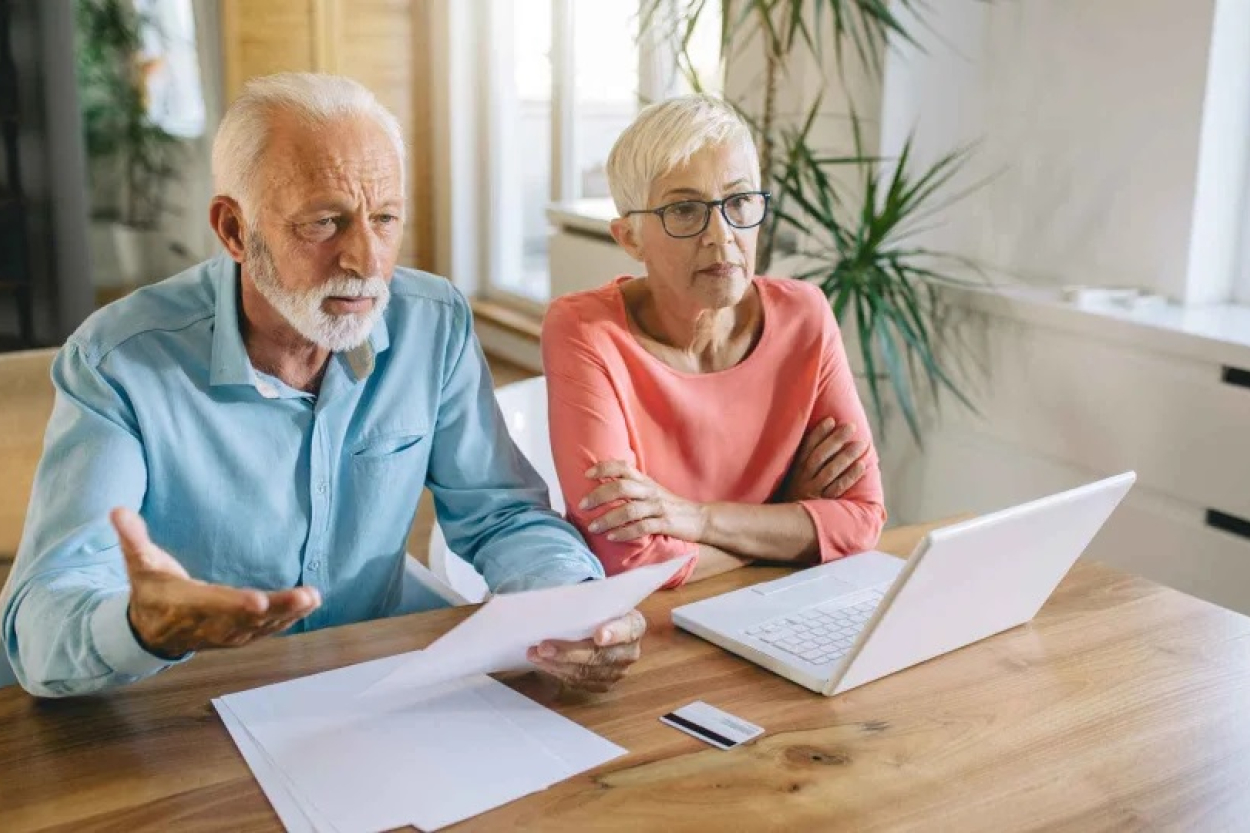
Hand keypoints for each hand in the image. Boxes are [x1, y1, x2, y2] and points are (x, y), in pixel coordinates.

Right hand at [111, 507, 321, 659]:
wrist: (150, 632)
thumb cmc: (150, 591)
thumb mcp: (139, 564)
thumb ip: (132, 538)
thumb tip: (117, 511)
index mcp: (185, 604)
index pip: (214, 605)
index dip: (236, 604)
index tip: (259, 601)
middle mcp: (209, 623)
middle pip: (246, 618)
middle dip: (277, 608)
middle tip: (305, 596)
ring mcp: (226, 633)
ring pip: (262, 627)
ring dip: (289, 613)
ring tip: (313, 598)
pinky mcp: (239, 635)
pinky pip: (266, 630)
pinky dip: (288, 620)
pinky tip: (309, 605)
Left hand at [526, 610, 645, 692]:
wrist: (602, 624)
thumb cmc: (598, 608)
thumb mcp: (599, 600)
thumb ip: (589, 604)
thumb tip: (560, 606)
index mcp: (635, 625)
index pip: (626, 630)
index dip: (613, 633)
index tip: (598, 635)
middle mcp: (630, 652)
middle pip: (599, 657)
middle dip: (569, 653)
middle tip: (543, 647)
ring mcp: (617, 671)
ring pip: (585, 672)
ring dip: (557, 664)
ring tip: (535, 654)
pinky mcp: (602, 684)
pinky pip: (578, 682)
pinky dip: (558, 672)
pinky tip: (543, 662)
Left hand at [580, 461, 706, 542]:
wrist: (699, 518)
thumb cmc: (669, 505)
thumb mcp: (651, 491)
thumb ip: (631, 487)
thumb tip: (602, 487)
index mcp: (645, 481)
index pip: (623, 467)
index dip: (604, 468)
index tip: (587, 475)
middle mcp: (650, 491)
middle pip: (621, 487)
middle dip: (598, 496)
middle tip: (583, 506)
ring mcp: (658, 507)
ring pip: (629, 510)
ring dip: (608, 519)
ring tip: (593, 527)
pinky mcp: (665, 523)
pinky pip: (642, 528)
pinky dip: (625, 533)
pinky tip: (612, 537)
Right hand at [778, 418, 868, 502]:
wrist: (787, 524)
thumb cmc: (795, 496)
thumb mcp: (792, 478)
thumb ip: (803, 460)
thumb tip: (822, 439)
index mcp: (794, 469)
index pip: (806, 447)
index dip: (818, 433)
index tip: (831, 420)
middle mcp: (802, 478)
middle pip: (819, 456)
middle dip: (836, 439)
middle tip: (851, 426)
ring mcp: (812, 491)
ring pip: (830, 470)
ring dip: (846, 456)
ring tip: (861, 444)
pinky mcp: (822, 503)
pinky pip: (837, 488)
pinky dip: (850, 476)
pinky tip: (861, 466)